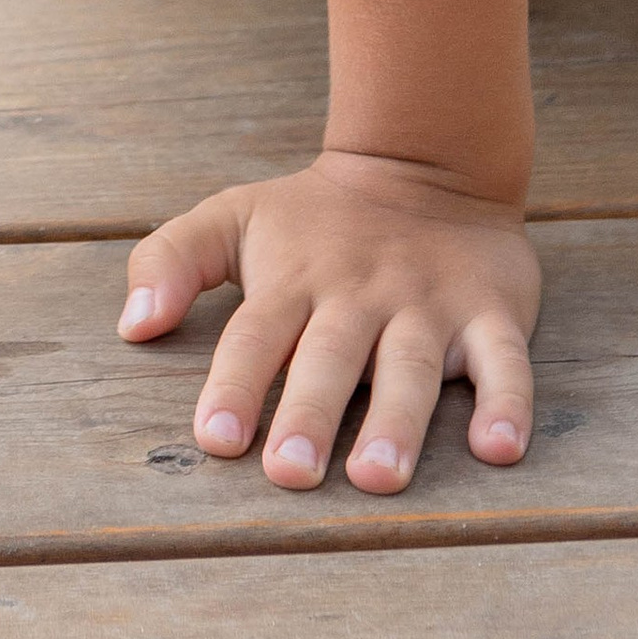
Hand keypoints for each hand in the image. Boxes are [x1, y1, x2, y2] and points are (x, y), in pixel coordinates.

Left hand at [118, 150, 540, 494]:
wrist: (427, 162)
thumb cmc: (314, 217)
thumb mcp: (234, 218)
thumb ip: (171, 260)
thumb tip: (131, 325)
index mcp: (294, 280)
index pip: (256, 334)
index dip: (235, 384)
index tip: (214, 438)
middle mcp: (359, 294)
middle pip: (329, 357)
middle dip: (308, 414)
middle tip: (289, 474)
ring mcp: (427, 304)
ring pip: (410, 365)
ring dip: (396, 421)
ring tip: (378, 476)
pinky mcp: (491, 312)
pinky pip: (505, 360)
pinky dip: (507, 402)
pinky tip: (499, 447)